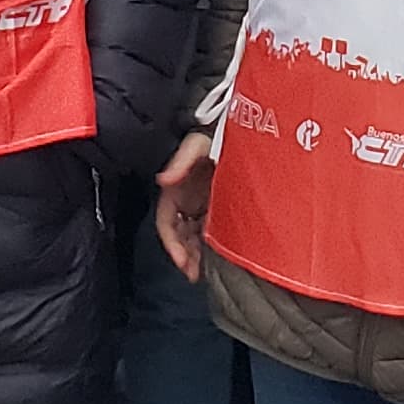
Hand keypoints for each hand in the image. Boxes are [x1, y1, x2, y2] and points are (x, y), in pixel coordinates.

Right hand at [153, 132, 215, 283]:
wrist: (240, 129)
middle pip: (179, 235)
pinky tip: (219, 258)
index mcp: (174, 189)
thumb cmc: (214, 135)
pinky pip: (209, 231)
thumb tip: (163, 180)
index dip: (171, 244)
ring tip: (205, 272)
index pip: (166, 223)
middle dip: (184, 256)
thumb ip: (181, 161)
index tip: (182, 261)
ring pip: (193, 236)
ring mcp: (201, 204)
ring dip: (196, 255)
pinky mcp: (217, 206)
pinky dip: (210, 246)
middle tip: (195, 274)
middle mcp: (185, 200)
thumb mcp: (196, 145)